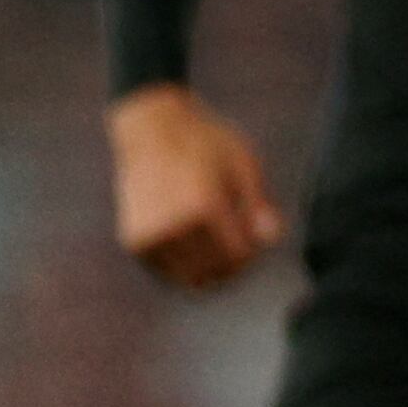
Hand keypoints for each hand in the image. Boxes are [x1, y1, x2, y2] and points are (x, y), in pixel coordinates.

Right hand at [106, 82, 283, 289]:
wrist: (151, 128)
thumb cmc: (205, 143)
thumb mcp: (244, 164)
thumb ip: (260, 205)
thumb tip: (272, 240)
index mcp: (203, 206)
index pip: (239, 256)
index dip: (253, 250)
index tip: (251, 232)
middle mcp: (172, 225)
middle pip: (215, 272)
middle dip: (234, 264)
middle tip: (237, 239)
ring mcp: (149, 236)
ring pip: (191, 278)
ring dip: (210, 269)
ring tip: (218, 240)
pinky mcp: (135, 242)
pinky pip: (169, 273)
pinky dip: (186, 267)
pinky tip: (195, 242)